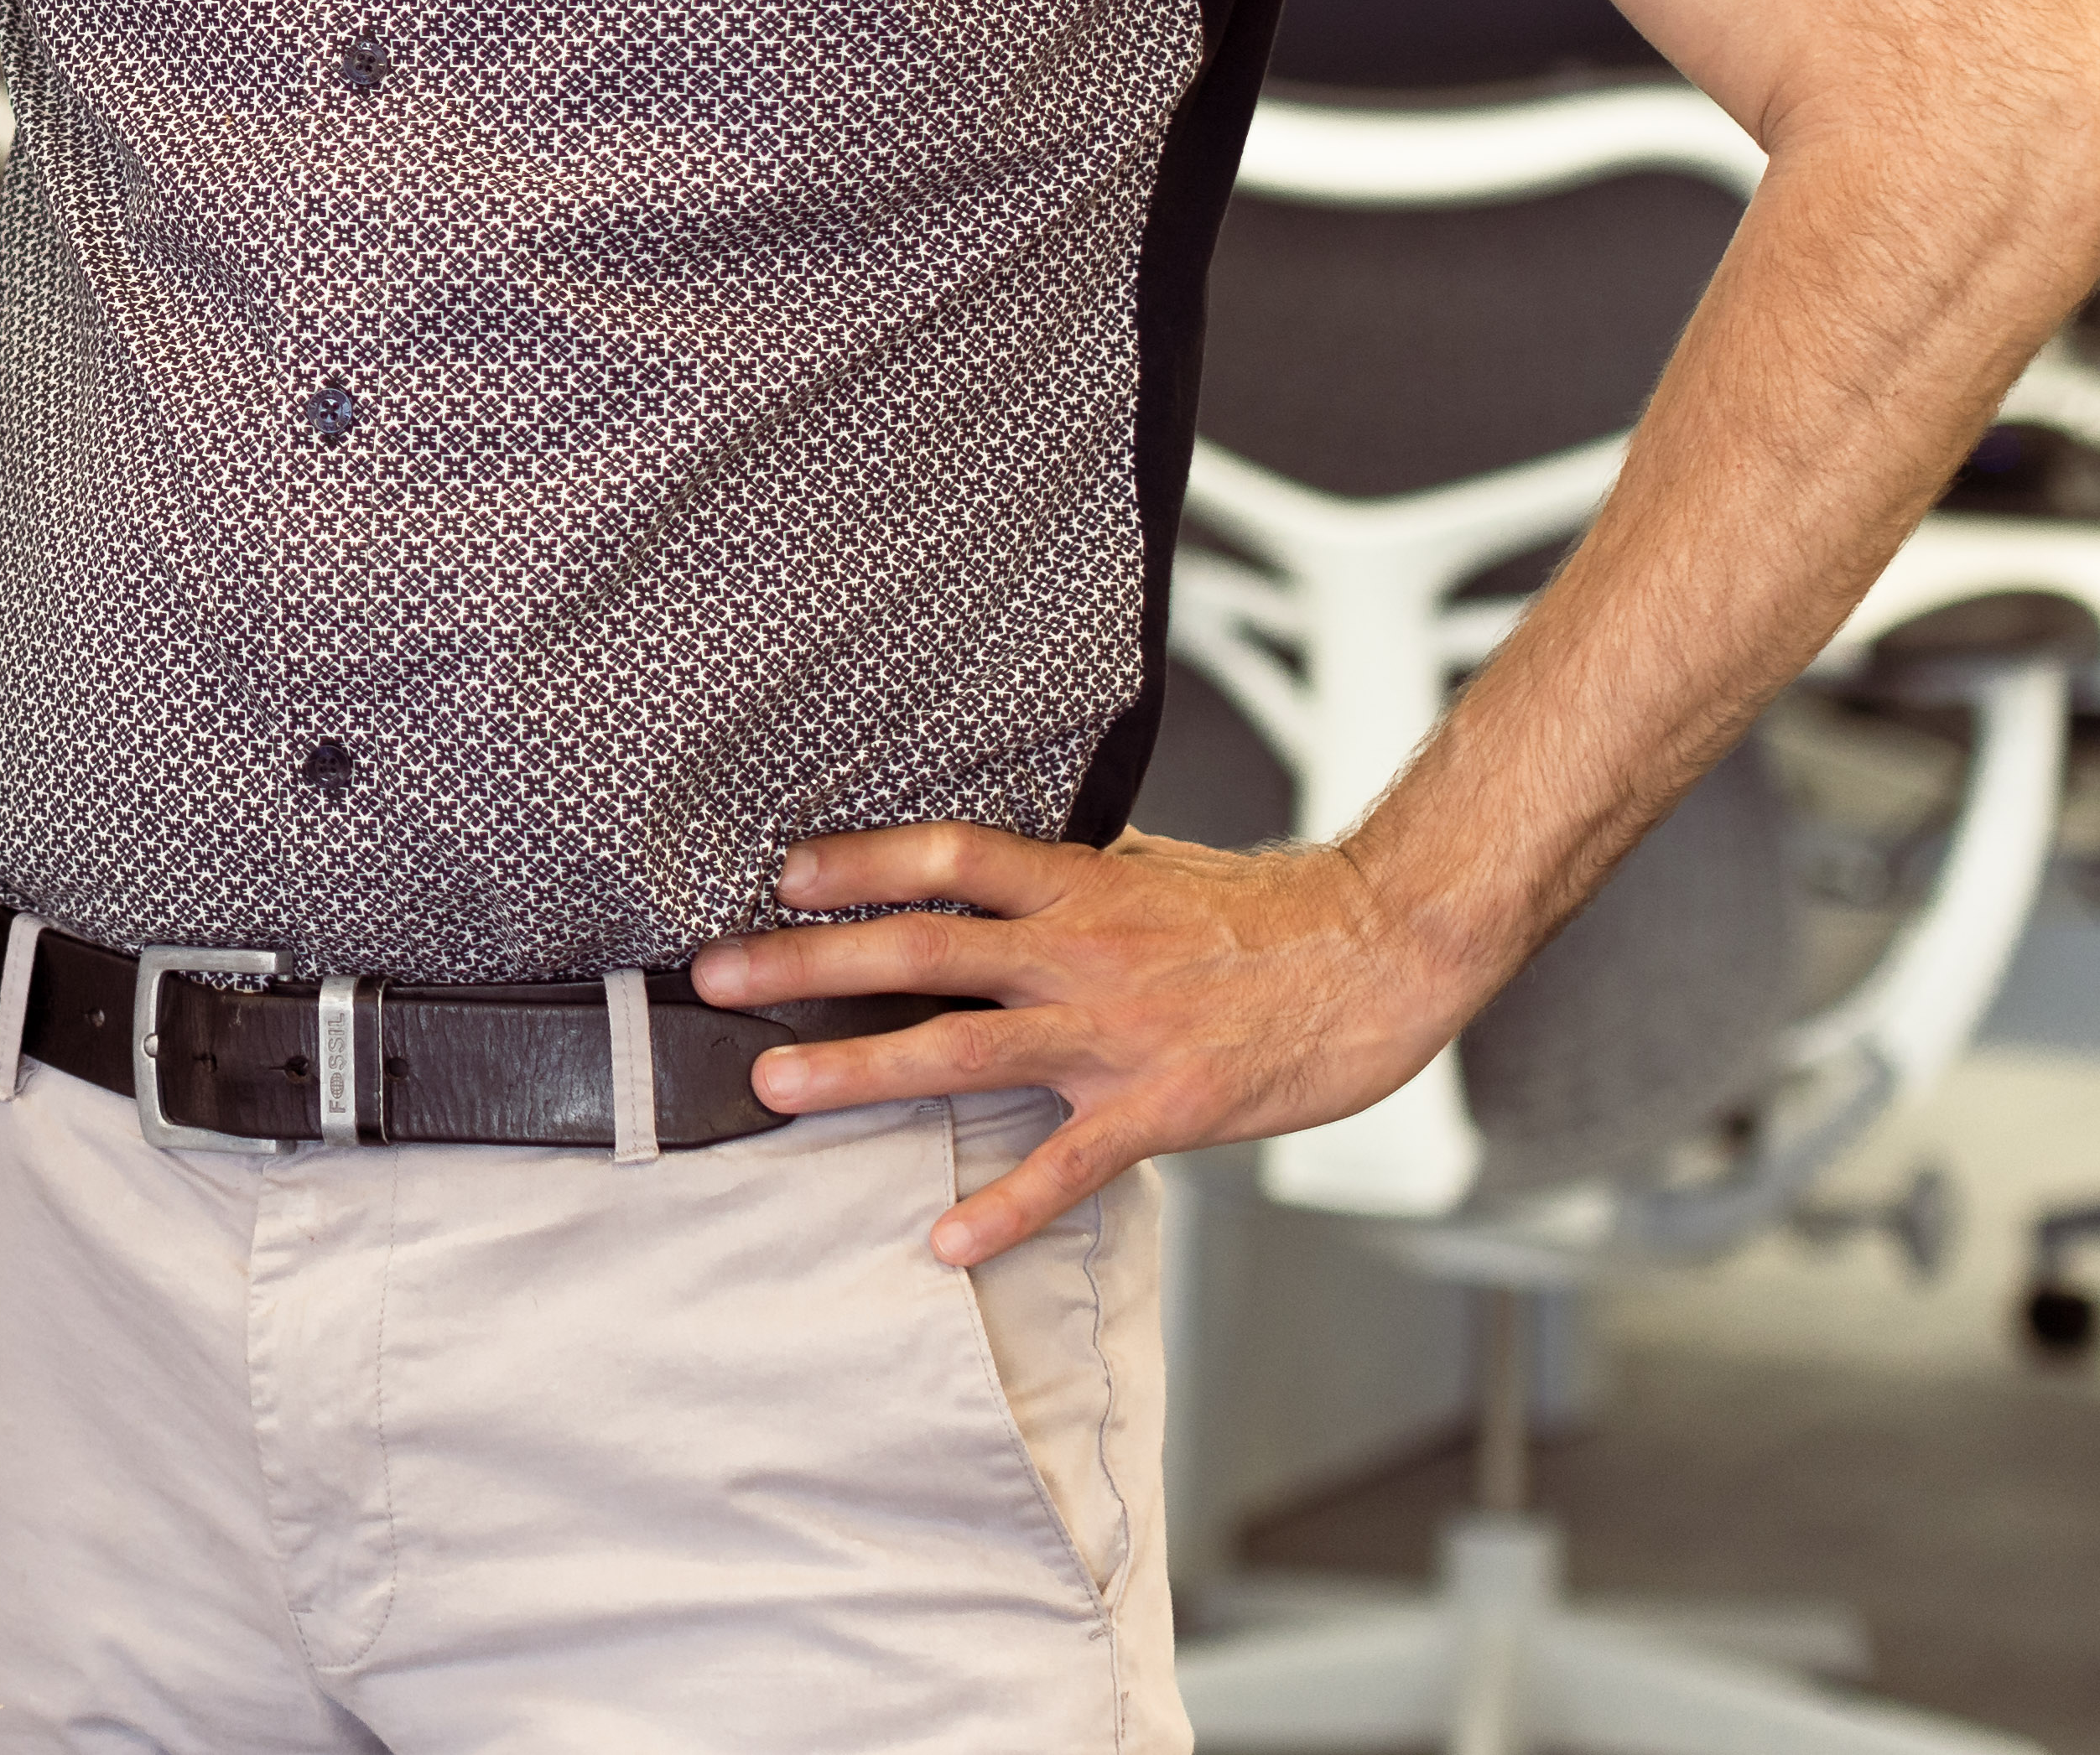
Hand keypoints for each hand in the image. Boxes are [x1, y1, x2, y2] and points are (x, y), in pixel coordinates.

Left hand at [683, 825, 1493, 1269]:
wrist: (1382, 952)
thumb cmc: (1272, 914)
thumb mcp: (1156, 869)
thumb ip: (1073, 877)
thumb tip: (994, 870)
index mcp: (1081, 884)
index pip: (950, 856)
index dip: (862, 859)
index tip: (782, 870)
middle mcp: (1083, 950)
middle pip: (922, 947)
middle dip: (810, 961)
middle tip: (717, 976)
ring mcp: (1117, 1031)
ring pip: (966, 1048)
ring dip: (862, 1067)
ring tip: (776, 1083)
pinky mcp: (1162, 1106)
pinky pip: (1069, 1164)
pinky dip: (1005, 1208)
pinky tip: (947, 1242)